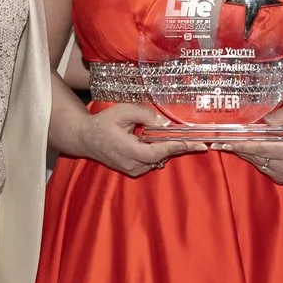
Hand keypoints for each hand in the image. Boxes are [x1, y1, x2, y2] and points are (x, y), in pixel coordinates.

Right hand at [84, 102, 202, 176]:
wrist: (85, 138)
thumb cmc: (103, 123)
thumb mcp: (123, 111)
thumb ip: (145, 115)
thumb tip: (164, 123)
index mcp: (128, 150)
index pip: (158, 152)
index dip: (177, 147)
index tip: (196, 145)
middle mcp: (131, 164)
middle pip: (161, 157)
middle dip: (176, 147)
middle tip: (197, 142)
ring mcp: (131, 170)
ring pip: (157, 160)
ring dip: (164, 148)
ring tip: (166, 136)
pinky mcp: (131, 171)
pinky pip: (150, 162)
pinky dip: (156, 152)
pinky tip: (153, 141)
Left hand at [224, 106, 282, 184]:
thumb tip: (264, 122)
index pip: (262, 148)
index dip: (242, 145)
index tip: (225, 142)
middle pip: (256, 157)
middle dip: (237, 149)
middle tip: (217, 142)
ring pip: (258, 163)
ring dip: (244, 154)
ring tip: (226, 144)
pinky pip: (264, 168)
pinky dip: (254, 158)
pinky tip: (244, 150)